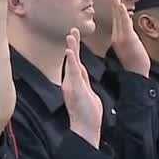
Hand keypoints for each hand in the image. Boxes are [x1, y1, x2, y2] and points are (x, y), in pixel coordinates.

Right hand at [62, 29, 102, 147]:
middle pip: (72, 60)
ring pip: (71, 63)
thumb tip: (86, 86)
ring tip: (70, 35)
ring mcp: (72, 85)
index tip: (74, 38)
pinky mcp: (75, 88)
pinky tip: (69, 51)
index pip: (76, 64)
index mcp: (76, 83)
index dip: (75, 51)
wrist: (84, 128)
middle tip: (72, 30)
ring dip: (71, 48)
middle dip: (72, 45)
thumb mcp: (89, 97)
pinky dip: (71, 61)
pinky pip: (72, 72)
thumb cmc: (88, 115)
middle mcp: (71, 82)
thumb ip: (86, 88)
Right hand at [110, 0, 150, 75]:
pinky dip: (121, 13)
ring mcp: (121, 38)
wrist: (136, 74)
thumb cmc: (134, 66)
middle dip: (115, 7)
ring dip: (117, 7)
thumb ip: (128, 41)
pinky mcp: (127, 38)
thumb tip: (130, 34)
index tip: (117, 3)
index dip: (116, 12)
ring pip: (119, 19)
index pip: (117, 23)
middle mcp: (117, 38)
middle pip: (116, 19)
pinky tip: (121, 6)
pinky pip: (124, 23)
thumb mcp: (130, 51)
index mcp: (117, 40)